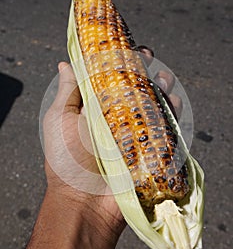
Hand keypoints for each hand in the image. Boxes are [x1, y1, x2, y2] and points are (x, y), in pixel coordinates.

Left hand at [42, 48, 181, 240]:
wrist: (84, 202)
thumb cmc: (66, 160)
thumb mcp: (60, 119)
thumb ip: (67, 91)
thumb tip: (66, 63)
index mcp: (96, 108)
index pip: (111, 78)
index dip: (120, 61)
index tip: (126, 47)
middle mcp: (118, 117)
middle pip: (136, 87)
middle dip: (144, 69)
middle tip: (148, 57)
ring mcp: (136, 132)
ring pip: (155, 102)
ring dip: (161, 86)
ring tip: (161, 78)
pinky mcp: (151, 148)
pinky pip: (167, 126)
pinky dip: (173, 111)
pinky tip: (172, 100)